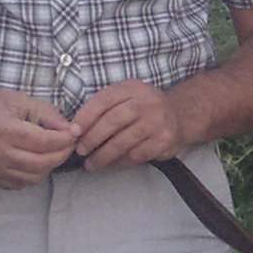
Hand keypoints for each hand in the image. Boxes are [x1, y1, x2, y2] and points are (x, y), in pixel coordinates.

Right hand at [0, 85, 81, 188]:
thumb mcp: (17, 99)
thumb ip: (45, 112)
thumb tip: (68, 128)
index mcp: (5, 130)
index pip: (45, 142)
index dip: (64, 139)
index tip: (73, 133)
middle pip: (42, 163)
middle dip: (61, 155)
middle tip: (68, 145)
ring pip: (32, 177)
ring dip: (48, 166)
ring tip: (52, 153)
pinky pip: (18, 184)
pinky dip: (31, 176)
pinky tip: (33, 162)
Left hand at [64, 76, 187, 170]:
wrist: (179, 115)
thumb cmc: (143, 109)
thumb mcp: (126, 97)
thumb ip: (104, 108)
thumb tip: (76, 129)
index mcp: (132, 88)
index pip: (103, 100)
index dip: (85, 116)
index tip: (73, 132)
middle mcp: (146, 101)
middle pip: (113, 121)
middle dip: (93, 138)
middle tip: (81, 150)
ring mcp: (157, 121)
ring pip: (123, 141)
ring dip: (104, 155)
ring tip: (92, 164)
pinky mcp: (164, 139)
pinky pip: (137, 154)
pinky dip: (120, 162)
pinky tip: (111, 165)